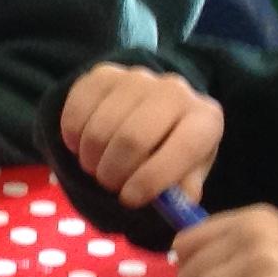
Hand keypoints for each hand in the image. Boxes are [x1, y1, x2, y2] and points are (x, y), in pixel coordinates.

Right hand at [60, 63, 222, 206]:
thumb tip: (174, 202)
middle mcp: (175, 90)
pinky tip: (81, 145)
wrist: (152, 111)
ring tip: (96, 167)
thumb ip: (182, 188)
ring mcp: (137, 78)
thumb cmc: (172, 150)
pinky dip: (72, 137)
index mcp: (205, 119)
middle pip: (133, 138)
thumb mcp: (187, 173)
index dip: (152, 179)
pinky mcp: (103, 74)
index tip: (129, 200)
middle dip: (114, 172)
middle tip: (109, 184)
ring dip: (90, 158)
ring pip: (100, 127)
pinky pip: (77, 110)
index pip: (184, 148)